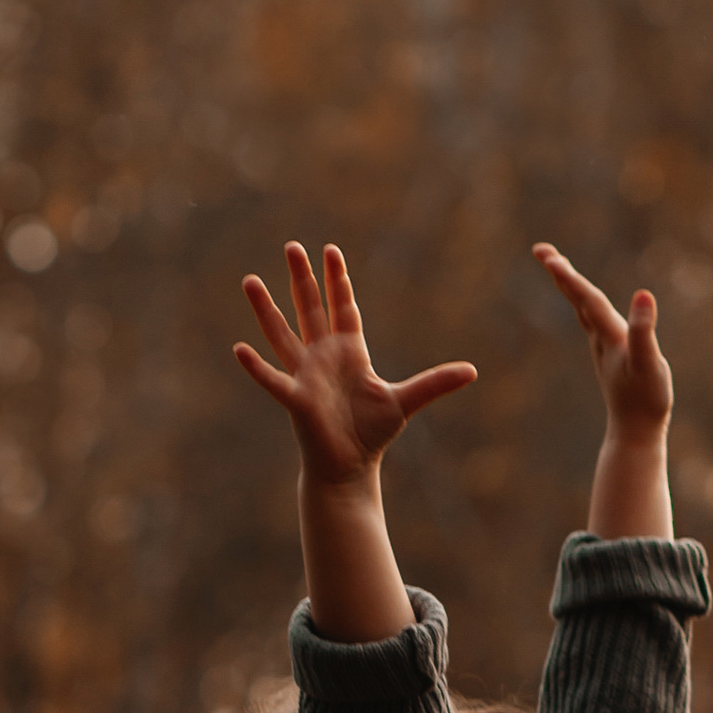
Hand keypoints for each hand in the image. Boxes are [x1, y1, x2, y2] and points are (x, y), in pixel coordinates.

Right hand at [236, 240, 475, 488]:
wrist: (350, 467)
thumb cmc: (372, 433)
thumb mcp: (407, 402)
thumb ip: (436, 383)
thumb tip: (473, 370)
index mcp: (349, 352)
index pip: (343, 308)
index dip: (337, 281)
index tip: (331, 251)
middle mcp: (323, 357)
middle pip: (310, 309)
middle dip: (302, 278)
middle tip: (292, 246)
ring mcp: (306, 376)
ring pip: (282, 334)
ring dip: (267, 308)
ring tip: (249, 280)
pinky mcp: (296, 399)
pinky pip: (273, 380)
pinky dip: (256, 367)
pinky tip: (239, 349)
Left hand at [533, 241, 672, 438]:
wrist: (636, 433)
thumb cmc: (647, 399)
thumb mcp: (649, 363)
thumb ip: (643, 330)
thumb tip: (643, 295)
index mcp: (610, 337)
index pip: (587, 299)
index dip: (569, 277)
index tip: (548, 257)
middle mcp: (600, 340)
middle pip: (578, 300)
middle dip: (561, 273)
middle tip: (540, 250)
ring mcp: (603, 348)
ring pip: (582, 310)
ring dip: (570, 286)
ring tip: (559, 266)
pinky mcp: (610, 356)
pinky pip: (592, 322)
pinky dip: (584, 304)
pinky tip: (586, 303)